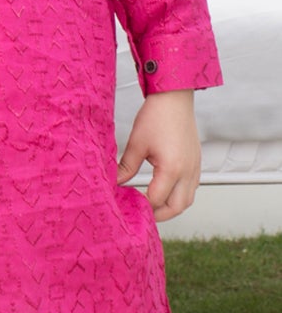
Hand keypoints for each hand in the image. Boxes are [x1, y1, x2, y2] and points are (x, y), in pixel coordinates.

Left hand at [117, 88, 199, 221]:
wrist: (174, 98)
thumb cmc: (157, 116)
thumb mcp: (136, 144)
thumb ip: (126, 167)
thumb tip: (116, 183)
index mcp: (172, 168)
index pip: (156, 200)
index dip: (141, 206)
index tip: (127, 206)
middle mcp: (188, 172)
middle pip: (176, 207)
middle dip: (159, 215)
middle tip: (141, 214)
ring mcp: (195, 168)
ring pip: (187, 200)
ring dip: (170, 207)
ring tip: (152, 205)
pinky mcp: (196, 163)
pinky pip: (191, 188)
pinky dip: (179, 195)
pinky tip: (165, 191)